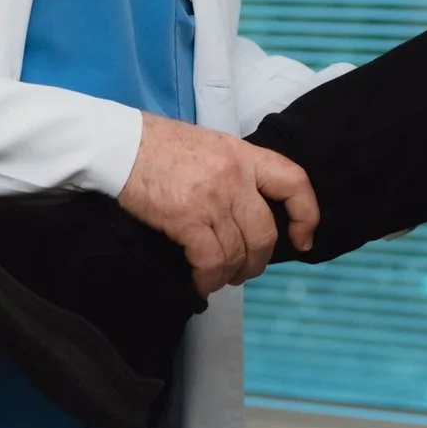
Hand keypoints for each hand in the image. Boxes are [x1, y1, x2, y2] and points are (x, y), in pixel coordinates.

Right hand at [118, 115, 319, 295]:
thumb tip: (244, 208)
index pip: (293, 182)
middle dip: (258, 262)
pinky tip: (199, 282)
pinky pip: (211, 261)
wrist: (120, 146)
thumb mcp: (210, 146)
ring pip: (238, 253)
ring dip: (230, 275)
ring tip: (216, 278)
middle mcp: (235, 177)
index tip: (302, 238)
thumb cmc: (158, 145)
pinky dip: (207, 279)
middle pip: (265, 233)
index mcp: (244, 154)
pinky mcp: (187, 219)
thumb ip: (234, 171)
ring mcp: (213, 199)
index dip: (306, 214)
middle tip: (244, 271)